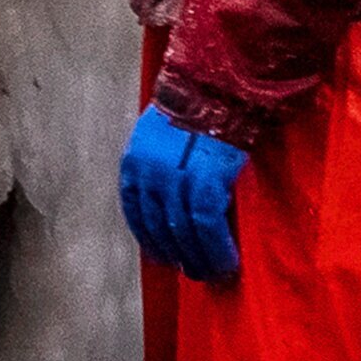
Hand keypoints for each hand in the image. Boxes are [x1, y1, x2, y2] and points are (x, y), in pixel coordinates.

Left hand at [118, 105, 246, 280]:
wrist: (216, 87)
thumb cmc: (193, 110)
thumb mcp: (160, 137)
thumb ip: (159, 166)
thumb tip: (168, 200)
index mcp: (133, 161)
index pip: (135, 210)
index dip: (149, 237)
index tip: (162, 255)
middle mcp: (148, 172)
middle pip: (159, 225)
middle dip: (176, 253)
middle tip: (192, 271)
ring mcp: (174, 177)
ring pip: (183, 230)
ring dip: (199, 258)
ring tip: (212, 273)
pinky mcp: (205, 179)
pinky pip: (206, 224)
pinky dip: (216, 247)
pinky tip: (226, 260)